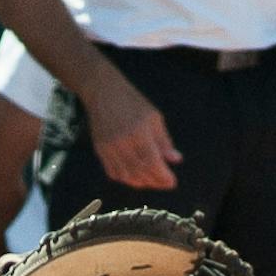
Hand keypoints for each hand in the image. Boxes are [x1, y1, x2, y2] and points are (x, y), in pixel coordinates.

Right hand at [80, 71, 181, 189]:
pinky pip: (113, 172)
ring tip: (151, 181)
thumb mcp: (154, 117)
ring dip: (141, 183)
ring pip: (126, 176)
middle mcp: (123, 143)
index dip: (163, 176)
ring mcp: (109, 148)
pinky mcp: (100, 150)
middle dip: (155, 182)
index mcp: (139, 132)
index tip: (172, 182)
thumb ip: (164, 141)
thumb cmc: (132, 102)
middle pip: (140, 172)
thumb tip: (176, 160)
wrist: (103, 92)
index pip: (153, 162)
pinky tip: (135, 177)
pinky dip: (125, 179)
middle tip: (164, 184)